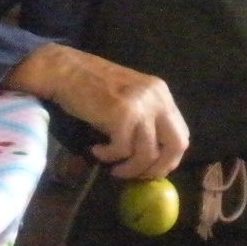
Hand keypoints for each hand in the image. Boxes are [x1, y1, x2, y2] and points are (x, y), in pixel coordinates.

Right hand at [4, 43, 188, 178]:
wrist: (65, 70)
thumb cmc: (92, 88)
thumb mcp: (129, 99)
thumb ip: (145, 121)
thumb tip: (153, 160)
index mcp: (161, 93)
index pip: (182, 134)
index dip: (169, 159)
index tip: (149, 169)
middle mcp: (157, 97)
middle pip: (176, 146)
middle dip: (156, 168)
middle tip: (135, 175)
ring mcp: (140, 105)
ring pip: (147, 154)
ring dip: (128, 168)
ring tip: (111, 165)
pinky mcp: (121, 114)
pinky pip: (122, 150)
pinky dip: (108, 156)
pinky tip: (96, 149)